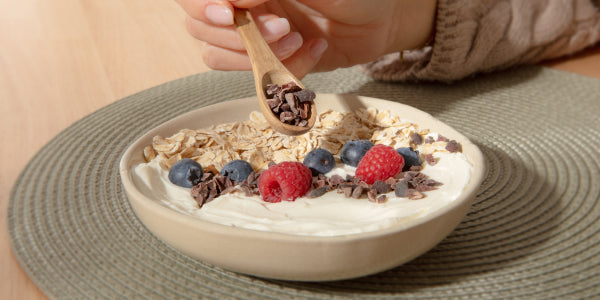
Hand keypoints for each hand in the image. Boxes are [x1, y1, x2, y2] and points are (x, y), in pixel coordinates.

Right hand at [175, 0, 435, 78]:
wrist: (386, 19)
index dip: (204, 3)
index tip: (232, 10)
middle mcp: (244, 2)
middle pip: (197, 21)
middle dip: (236, 33)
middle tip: (282, 27)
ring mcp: (254, 32)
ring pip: (215, 51)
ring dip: (255, 54)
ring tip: (298, 40)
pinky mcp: (270, 59)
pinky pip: (253, 74)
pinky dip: (281, 70)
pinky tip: (313, 51)